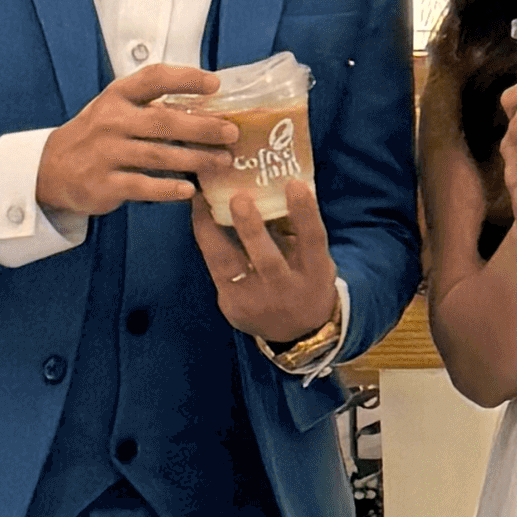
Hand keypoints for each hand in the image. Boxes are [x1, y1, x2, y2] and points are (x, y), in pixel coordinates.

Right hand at [36, 60, 231, 226]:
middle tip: (232, 133)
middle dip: (203, 127)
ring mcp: (106, 153)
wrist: (52, 168)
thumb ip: (150, 105)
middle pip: (164, 121)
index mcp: (117, 96)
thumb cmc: (97, 135)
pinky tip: (189, 190)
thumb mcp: (115, 109)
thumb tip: (207, 106)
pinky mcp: (104, 184)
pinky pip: (143, 186)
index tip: (216, 84)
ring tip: (222, 161)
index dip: (186, 79)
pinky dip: (168, 189)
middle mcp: (111, 121)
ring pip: (160, 156)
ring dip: (196, 159)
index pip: (154, 79)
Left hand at [195, 167, 342, 353]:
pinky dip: (207, 241)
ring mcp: (255, 301)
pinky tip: (201, 217)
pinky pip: (216, 268)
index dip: (305, 212)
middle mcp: (286, 290)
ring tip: (202, 202)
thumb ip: (299, 230)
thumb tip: (276, 183)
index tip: (294, 184)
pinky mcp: (231, 306)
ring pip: (229, 266)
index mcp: (315, 273)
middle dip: (251, 229)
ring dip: (212, 232)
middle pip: (267, 260)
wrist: (298, 332)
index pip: (312, 240)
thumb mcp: (314, 260)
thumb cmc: (306, 280)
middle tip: (238, 198)